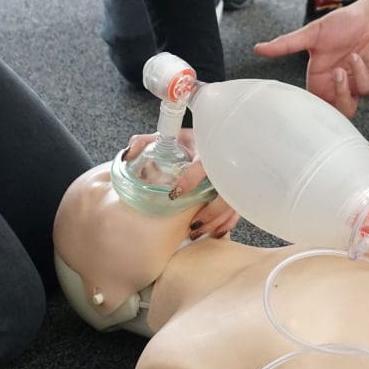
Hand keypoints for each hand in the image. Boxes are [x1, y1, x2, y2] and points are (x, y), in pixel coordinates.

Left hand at [124, 130, 239, 239]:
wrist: (220, 136)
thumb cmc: (196, 137)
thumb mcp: (174, 136)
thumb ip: (149, 141)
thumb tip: (130, 152)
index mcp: (207, 148)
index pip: (204, 163)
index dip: (191, 179)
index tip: (175, 193)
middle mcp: (224, 164)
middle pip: (224, 191)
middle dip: (209, 212)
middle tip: (192, 225)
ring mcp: (233, 176)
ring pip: (232, 202)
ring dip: (216, 220)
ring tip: (198, 230)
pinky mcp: (238, 187)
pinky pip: (238, 207)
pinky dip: (228, 221)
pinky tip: (217, 231)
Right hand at [254, 0, 368, 116]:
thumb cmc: (345, 22)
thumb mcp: (312, 34)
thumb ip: (286, 44)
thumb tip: (258, 48)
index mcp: (320, 77)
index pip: (310, 102)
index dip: (306, 108)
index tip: (300, 105)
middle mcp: (336, 84)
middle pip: (329, 112)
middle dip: (326, 108)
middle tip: (323, 91)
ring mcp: (355, 84)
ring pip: (347, 108)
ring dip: (342, 94)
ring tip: (339, 72)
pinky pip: (365, 90)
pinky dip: (359, 76)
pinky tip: (356, 58)